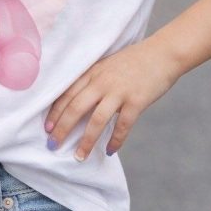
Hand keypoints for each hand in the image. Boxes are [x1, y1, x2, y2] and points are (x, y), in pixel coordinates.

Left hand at [44, 37, 180, 161]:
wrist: (163, 53)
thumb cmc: (134, 61)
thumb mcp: (108, 65)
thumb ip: (94, 80)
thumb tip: (79, 103)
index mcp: (93, 72)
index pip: (67, 94)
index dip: (55, 112)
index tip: (47, 128)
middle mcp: (102, 82)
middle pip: (76, 108)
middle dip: (62, 129)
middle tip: (53, 145)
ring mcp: (119, 91)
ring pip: (96, 120)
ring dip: (86, 141)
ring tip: (79, 157)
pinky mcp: (136, 101)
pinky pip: (123, 125)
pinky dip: (115, 140)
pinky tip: (109, 150)